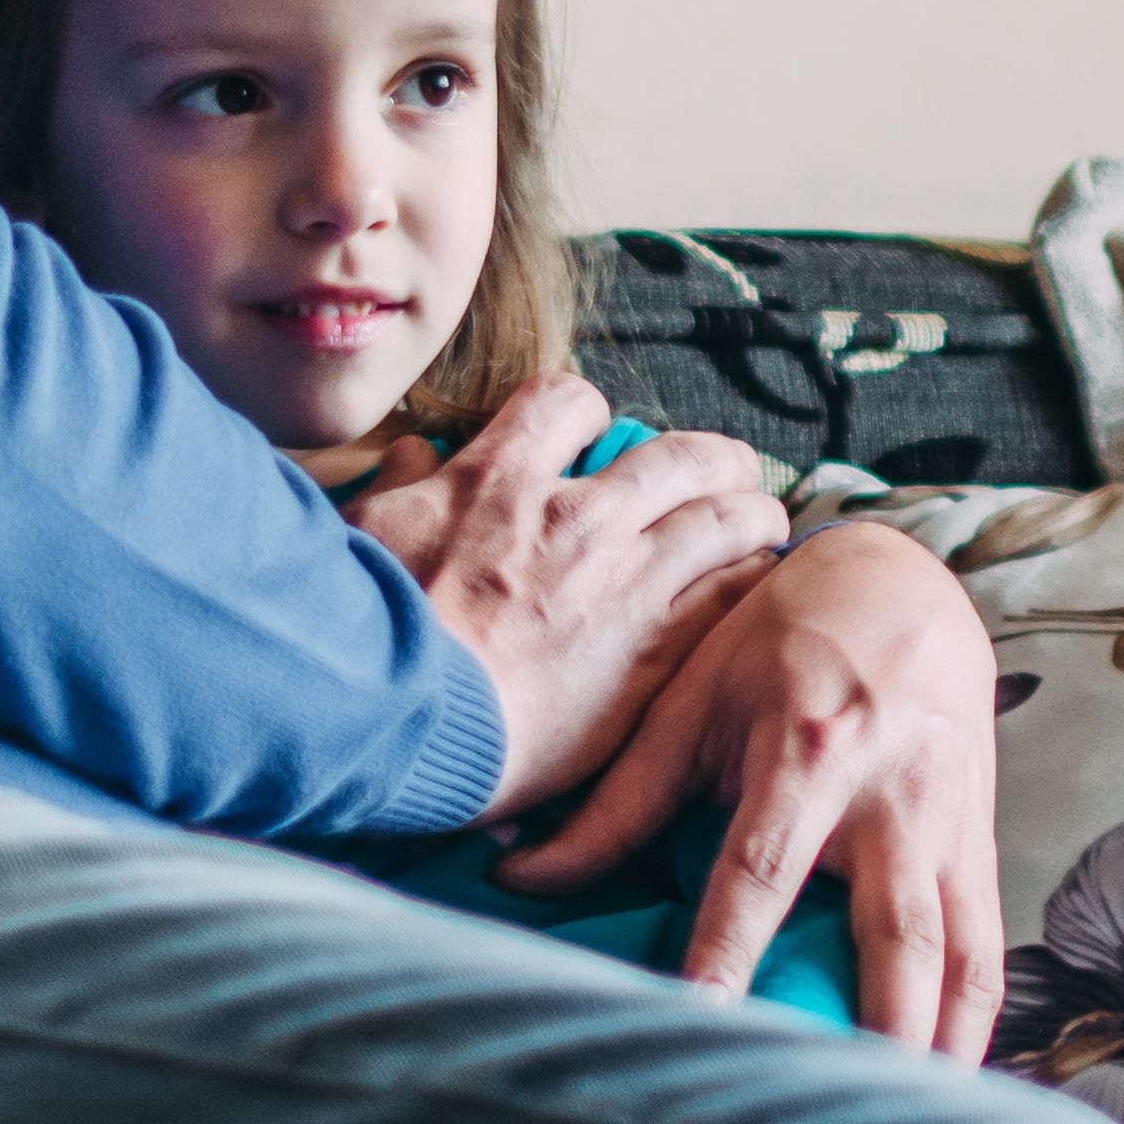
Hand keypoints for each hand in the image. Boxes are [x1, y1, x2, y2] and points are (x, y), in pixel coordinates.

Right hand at [347, 377, 787, 812]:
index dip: (588, 412)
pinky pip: (731, 595)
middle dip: (713, 456)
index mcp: (500, 479)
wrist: (394, 722)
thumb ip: (402, 485)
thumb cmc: (360, 633)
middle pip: (679, 455)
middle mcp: (575, 517)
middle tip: (726, 470)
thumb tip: (417, 454)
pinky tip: (756, 587)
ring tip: (764, 520)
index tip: (594, 436)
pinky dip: (751, 580)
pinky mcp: (652, 651)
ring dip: (753, 512)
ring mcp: (622, 582)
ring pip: (727, 517)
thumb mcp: (362, 534)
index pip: (566, 402)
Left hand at [500, 521, 1011, 1059]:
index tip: (702, 1029)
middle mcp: (892, 794)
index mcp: (807, 750)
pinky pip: (986, 944)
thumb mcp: (691, 701)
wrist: (903, 582)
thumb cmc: (776, 640)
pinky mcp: (982, 840)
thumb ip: (615, 802)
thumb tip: (514, 875)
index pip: (760, 874)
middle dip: (881, 1032)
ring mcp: (951, 822)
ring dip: (946, 1046)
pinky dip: (975, 1017)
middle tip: (848, 1114)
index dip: (728, 954)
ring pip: (964, 952)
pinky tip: (952, 1079)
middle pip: (897, 936)